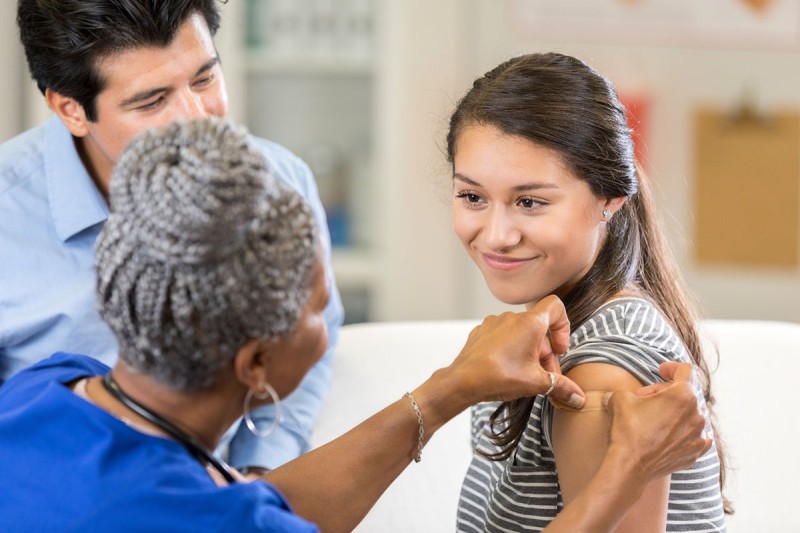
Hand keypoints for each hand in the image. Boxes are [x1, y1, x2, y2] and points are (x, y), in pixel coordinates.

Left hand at [444, 295, 584, 409]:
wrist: (462, 381)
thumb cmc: (498, 376)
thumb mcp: (536, 383)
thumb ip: (561, 387)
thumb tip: (579, 399)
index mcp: (529, 323)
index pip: (556, 306)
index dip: (563, 326)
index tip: (558, 349)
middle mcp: (511, 317)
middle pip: (539, 329)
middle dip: (545, 354)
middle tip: (545, 378)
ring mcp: (494, 323)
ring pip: (521, 334)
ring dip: (528, 353)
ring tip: (525, 376)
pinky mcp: (481, 332)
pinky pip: (503, 336)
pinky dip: (510, 350)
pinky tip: (507, 370)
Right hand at [603, 362, 711, 479]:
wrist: (630, 466)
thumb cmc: (627, 430)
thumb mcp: (620, 399)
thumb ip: (628, 391)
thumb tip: (621, 395)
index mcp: (683, 395)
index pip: (686, 370)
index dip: (672, 367)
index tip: (661, 371)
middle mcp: (698, 414)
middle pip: (686, 392)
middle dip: (666, 392)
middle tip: (646, 399)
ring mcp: (700, 435)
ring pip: (692, 413)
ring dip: (675, 411)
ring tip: (655, 418)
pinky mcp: (696, 452)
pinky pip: (695, 434)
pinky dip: (684, 430)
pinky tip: (668, 433)